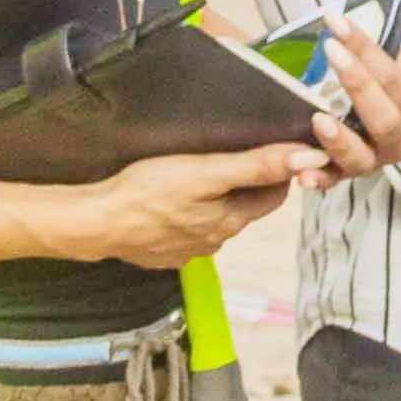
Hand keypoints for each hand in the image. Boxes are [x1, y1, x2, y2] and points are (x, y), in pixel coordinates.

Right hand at [62, 142, 301, 267]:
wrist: (96, 222)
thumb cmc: (145, 193)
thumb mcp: (206, 171)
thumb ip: (256, 166)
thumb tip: (304, 159)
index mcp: (230, 221)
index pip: (274, 195)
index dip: (278, 171)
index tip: (274, 150)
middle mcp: (214, 241)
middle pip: (244, 207)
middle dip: (245, 183)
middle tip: (232, 154)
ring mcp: (187, 249)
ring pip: (214, 218)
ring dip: (214, 198)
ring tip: (196, 173)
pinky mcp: (162, 251)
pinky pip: (186, 228)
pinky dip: (186, 213)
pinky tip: (169, 198)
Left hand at [297, 27, 400, 182]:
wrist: (373, 109)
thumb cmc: (393, 85)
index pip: (395, 81)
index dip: (367, 53)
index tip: (339, 25)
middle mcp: (397, 143)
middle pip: (383, 120)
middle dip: (358, 85)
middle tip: (331, 52)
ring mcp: (370, 161)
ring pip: (359, 157)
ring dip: (339, 141)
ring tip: (318, 119)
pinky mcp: (342, 174)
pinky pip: (330, 180)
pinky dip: (317, 179)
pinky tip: (302, 175)